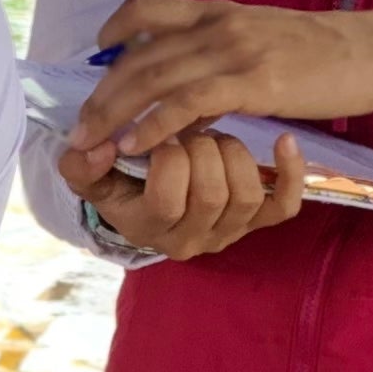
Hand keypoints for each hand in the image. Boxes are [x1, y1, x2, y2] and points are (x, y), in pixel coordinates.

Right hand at [57, 119, 307, 260]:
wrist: (149, 203)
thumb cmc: (123, 184)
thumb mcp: (93, 175)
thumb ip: (82, 166)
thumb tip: (97, 148)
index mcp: (150, 229)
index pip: (168, 198)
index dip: (167, 158)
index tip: (160, 135)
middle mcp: (193, 240)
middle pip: (212, 194)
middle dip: (202, 150)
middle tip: (189, 131)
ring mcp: (230, 232)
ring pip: (247, 194)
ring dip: (233, 154)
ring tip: (213, 138)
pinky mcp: (259, 222)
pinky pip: (286, 205)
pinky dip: (290, 172)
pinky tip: (284, 140)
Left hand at [69, 0, 372, 159]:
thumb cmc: (325, 54)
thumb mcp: (264, 44)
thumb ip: (224, 58)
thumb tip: (193, 90)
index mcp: (219, 12)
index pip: (148, 8)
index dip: (113, 30)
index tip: (94, 55)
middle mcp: (218, 25)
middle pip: (139, 54)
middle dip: (101, 93)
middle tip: (77, 128)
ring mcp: (235, 50)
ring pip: (155, 77)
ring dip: (115, 112)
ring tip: (92, 142)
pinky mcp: (254, 80)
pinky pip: (189, 101)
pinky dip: (154, 124)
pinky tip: (135, 144)